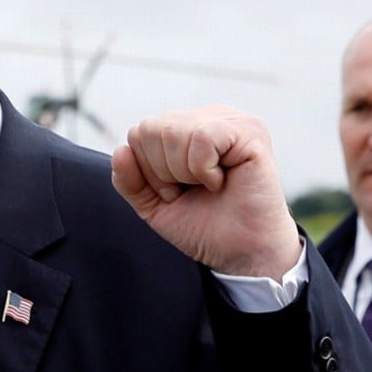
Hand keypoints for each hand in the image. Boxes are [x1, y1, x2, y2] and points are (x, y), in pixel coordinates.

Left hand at [110, 105, 299, 281]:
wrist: (242, 254)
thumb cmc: (205, 225)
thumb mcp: (153, 204)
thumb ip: (129, 180)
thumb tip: (120, 150)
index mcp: (185, 128)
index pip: (139, 133)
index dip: (148, 171)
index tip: (177, 191)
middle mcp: (207, 118)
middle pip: (150, 130)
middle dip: (163, 173)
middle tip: (192, 190)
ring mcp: (230, 121)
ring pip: (171, 132)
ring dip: (183, 172)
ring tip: (208, 185)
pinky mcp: (250, 132)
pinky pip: (201, 138)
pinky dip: (203, 169)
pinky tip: (221, 180)